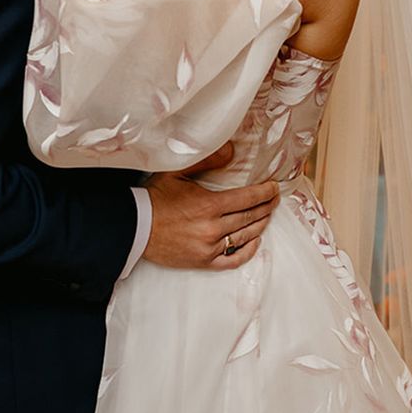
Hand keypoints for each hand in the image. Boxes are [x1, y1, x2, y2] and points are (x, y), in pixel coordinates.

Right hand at [143, 143, 280, 270]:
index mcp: (209, 205)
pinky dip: (247, 251)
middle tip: (275, 199)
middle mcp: (213, 228)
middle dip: (266, 206)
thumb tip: (232, 151)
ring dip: (260, 224)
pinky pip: (233, 259)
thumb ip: (207, 160)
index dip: (264, 193)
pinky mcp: (203, 261)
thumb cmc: (156, 197)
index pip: (247, 198)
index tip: (274, 188)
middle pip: (250, 217)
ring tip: (267, 215)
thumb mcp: (178, 172)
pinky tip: (255, 241)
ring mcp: (209, 247)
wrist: (136, 227)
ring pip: (245, 237)